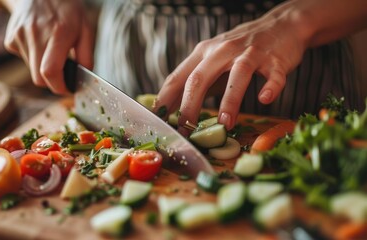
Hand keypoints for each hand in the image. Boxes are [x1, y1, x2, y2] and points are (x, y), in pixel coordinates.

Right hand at [4, 0, 93, 93]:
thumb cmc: (68, 10)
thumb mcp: (86, 29)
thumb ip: (86, 56)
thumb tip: (84, 79)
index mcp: (58, 33)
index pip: (50, 71)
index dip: (59, 87)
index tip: (67, 89)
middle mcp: (36, 34)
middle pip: (39, 78)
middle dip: (52, 82)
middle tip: (63, 75)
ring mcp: (20, 36)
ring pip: (31, 71)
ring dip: (43, 69)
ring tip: (51, 50)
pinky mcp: (10, 38)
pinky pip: (23, 60)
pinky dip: (33, 59)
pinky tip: (40, 44)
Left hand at [154, 2, 306, 132]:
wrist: (281, 26)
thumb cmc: (240, 49)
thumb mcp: (212, 60)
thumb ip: (195, 82)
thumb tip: (171, 109)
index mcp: (204, 53)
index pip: (178, 76)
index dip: (165, 98)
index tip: (158, 119)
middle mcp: (223, 51)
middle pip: (200, 77)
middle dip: (190, 105)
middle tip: (186, 128)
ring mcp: (250, 53)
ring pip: (237, 75)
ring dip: (229, 101)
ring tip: (224, 124)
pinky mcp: (275, 59)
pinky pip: (273, 75)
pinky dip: (270, 87)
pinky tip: (264, 99)